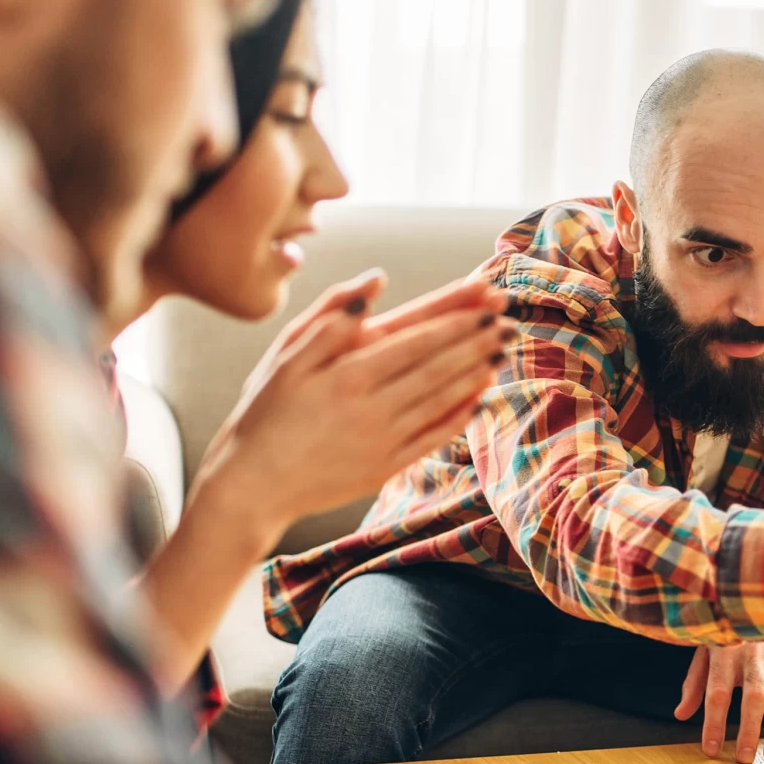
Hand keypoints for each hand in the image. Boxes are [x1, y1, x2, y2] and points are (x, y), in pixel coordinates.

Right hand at [193, 268, 513, 537]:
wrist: (253, 485)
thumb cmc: (264, 412)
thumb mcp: (285, 355)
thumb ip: (331, 316)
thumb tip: (376, 278)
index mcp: (347, 372)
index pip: (415, 335)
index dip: (456, 315)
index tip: (487, 296)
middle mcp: (372, 405)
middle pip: (437, 365)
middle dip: (477, 339)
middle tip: (509, 318)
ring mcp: (383, 439)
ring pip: (442, 399)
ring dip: (476, 372)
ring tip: (504, 350)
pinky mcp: (387, 467)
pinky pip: (434, 436)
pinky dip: (460, 415)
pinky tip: (480, 396)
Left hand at [675, 641, 763, 763]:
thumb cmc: (732, 634)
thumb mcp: (707, 649)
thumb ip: (694, 682)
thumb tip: (681, 714)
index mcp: (726, 650)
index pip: (718, 692)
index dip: (714, 723)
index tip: (711, 749)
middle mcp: (755, 654)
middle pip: (754, 696)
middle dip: (750, 730)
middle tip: (744, 759)